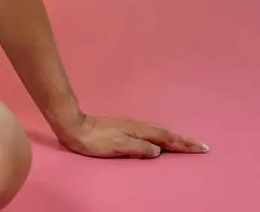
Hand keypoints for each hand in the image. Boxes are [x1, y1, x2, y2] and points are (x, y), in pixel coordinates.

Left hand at [57, 113, 208, 158]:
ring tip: (186, 143)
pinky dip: (160, 136)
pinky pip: (149, 132)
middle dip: (184, 140)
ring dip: (173, 138)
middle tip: (201, 146)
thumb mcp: (118, 146)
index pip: (167, 138)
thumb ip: (139, 148)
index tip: (201, 147)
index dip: (184, 144)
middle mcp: (137, 127)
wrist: (74, 127)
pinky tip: (159, 139)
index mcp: (139, 131)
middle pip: (165, 134)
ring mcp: (130, 126)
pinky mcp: (123, 128)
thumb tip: (157, 149)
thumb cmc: (95, 140)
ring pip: (158, 132)